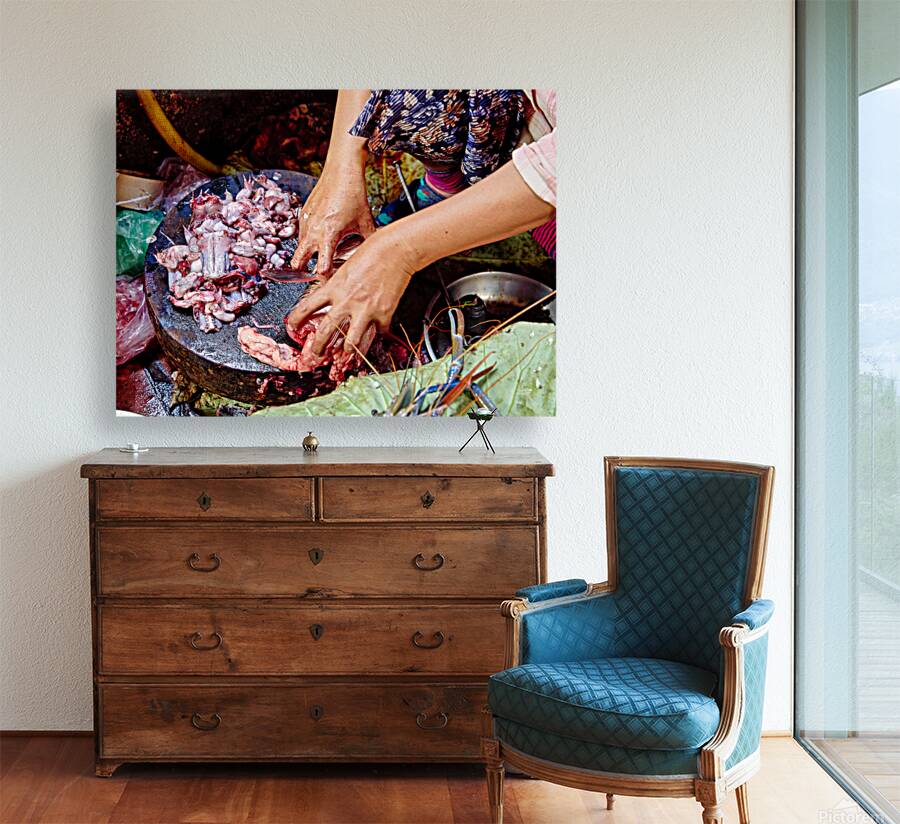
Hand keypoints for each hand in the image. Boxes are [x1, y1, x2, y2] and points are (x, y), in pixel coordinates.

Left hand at [286, 230, 416, 354]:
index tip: (292, 327)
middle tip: (316, 354)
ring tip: (345, 354)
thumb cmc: (371, 253)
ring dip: (347, 352)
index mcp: (334, 288)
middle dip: (318, 347)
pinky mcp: (383, 315)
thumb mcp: (345, 268)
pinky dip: (377, 334)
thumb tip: (332, 300)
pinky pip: (378, 332)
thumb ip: (337, 286)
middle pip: (326, 331)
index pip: (307, 307)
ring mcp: (365, 310)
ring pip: (351, 342)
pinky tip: (376, 333)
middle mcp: (346, 301)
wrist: (395, 251)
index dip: (296, 320)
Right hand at [291, 164, 374, 277]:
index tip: (330, 282)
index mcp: (329, 235)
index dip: (326, 277)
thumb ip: (368, 241)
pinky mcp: (302, 214)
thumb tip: (374, 254)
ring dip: (307, 254)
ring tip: (321, 254)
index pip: (322, 266)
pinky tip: (321, 236)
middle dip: (303, 270)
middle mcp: (313, 230)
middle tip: (313, 275)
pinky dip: (308, 239)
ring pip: (300, 247)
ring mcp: (305, 222)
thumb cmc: (353, 194)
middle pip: (298, 261)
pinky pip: (301, 233)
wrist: (341, 172)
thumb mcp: (365, 222)